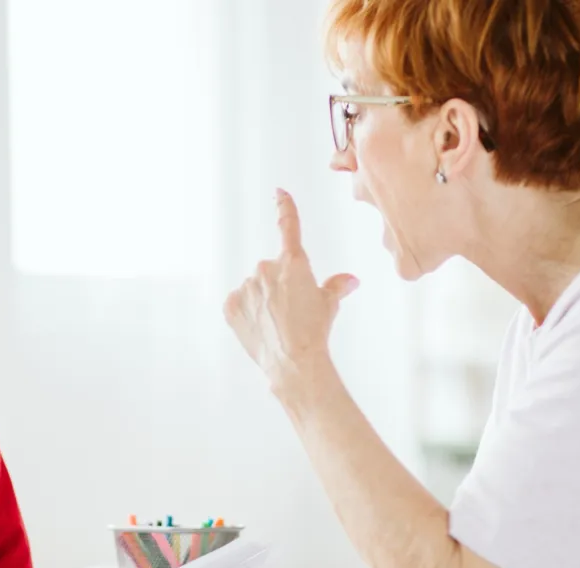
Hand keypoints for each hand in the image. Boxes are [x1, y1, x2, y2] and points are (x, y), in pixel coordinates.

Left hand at [224, 189, 358, 385]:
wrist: (293, 363)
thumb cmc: (315, 332)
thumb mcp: (329, 305)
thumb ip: (335, 287)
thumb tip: (349, 280)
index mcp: (293, 263)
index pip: (289, 226)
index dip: (285, 207)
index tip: (279, 192)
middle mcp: (266, 268)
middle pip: (271, 270)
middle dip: (279, 285)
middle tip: (291, 311)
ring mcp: (246, 286)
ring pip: (254, 288)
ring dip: (262, 299)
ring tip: (276, 324)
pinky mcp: (230, 305)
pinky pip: (239, 303)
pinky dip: (247, 312)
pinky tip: (259, 328)